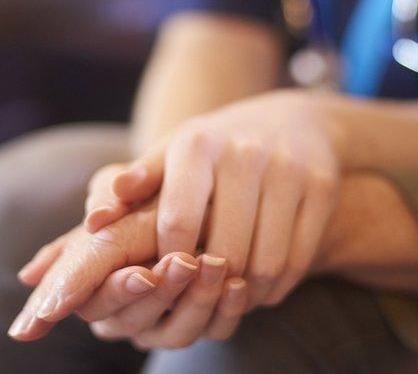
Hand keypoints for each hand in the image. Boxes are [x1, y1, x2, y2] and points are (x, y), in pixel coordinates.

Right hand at [11, 198, 250, 347]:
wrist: (198, 194)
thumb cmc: (151, 188)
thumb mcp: (128, 183)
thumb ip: (108, 197)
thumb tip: (96, 217)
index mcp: (89, 280)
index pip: (94, 302)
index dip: (120, 290)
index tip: (144, 274)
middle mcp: (119, 312)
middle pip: (134, 321)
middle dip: (162, 294)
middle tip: (184, 264)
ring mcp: (160, 325)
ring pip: (176, 333)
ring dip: (197, 300)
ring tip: (215, 264)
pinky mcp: (200, 326)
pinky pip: (213, 332)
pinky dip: (227, 311)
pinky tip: (238, 284)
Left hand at [86, 89, 344, 306]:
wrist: (292, 120)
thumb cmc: (215, 147)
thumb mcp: (172, 154)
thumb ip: (132, 186)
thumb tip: (95, 219)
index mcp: (197, 143)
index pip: (178, 222)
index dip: (170, 259)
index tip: (167, 273)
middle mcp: (246, 151)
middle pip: (225, 250)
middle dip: (210, 282)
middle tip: (201, 295)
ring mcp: (289, 169)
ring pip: (265, 262)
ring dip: (245, 293)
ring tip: (229, 297)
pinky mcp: (322, 187)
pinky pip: (298, 259)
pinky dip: (277, 286)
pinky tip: (261, 288)